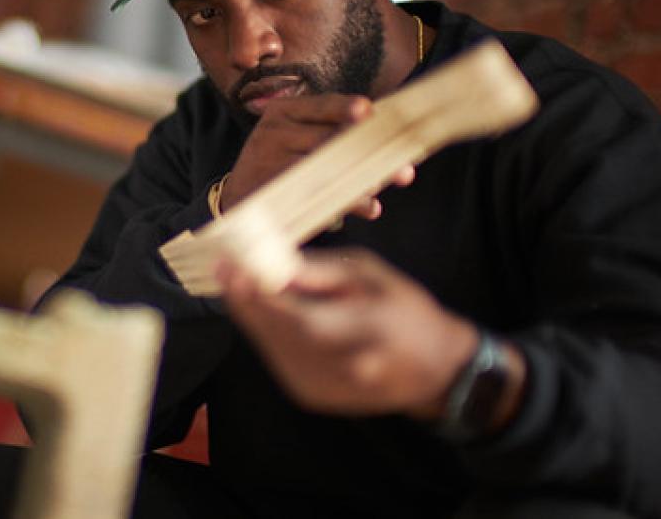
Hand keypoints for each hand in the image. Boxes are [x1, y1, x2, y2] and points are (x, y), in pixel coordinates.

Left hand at [218, 247, 477, 419]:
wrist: (435, 370)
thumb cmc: (406, 311)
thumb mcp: (370, 276)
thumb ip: (320, 272)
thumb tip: (272, 263)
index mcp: (368, 332)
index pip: (301, 319)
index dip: (261, 296)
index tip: (232, 268)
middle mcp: (345, 369)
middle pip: (278, 336)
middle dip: (246, 301)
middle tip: (224, 270)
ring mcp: (327, 390)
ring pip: (272, 349)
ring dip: (251, 316)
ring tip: (237, 284)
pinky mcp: (313, 398)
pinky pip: (278, 360)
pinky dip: (266, 334)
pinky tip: (261, 312)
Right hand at [220, 95, 414, 218]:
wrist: (239, 197)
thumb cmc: (282, 163)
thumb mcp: (296, 137)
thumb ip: (334, 133)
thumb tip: (388, 140)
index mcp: (283, 111)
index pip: (320, 105)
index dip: (345, 108)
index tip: (368, 112)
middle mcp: (273, 132)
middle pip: (329, 139)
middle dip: (369, 154)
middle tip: (404, 170)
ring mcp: (269, 163)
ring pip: (327, 169)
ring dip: (362, 181)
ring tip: (382, 189)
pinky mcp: (273, 191)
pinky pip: (319, 195)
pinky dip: (349, 202)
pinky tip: (370, 208)